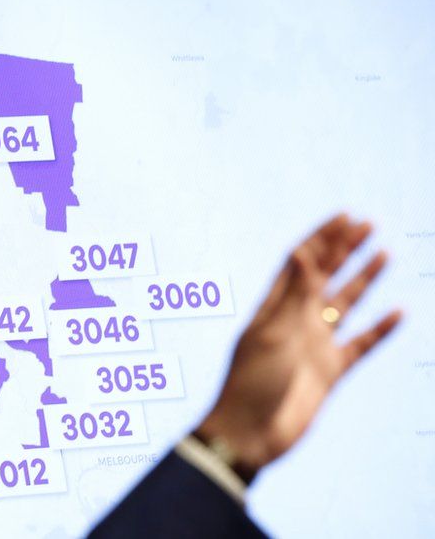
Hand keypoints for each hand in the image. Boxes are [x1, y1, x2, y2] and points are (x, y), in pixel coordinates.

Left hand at [196, 214, 401, 474]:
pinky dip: (380, 329)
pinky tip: (399, 311)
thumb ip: (294, 296)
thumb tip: (308, 253)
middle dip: (344, 249)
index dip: (321, 238)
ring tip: (384, 252)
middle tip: (367, 224)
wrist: (250, 432)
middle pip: (324, 276)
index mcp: (274, 307)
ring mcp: (314, 344)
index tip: (343, 215)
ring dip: (363, 279)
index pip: (300, 262)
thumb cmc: (251, 381)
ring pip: (344, 304)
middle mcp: (295, 320)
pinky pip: (361, 345)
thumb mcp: (272, 333)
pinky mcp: (330, 371)